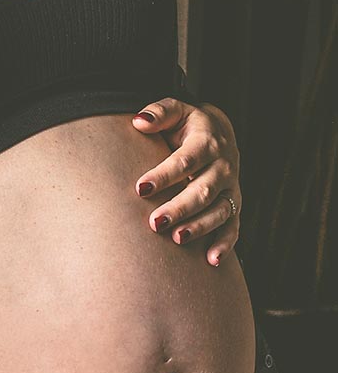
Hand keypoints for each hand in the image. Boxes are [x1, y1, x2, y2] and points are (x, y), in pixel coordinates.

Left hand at [131, 98, 240, 266]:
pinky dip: (224, 245)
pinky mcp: (233, 207)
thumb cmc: (187, 126)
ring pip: (218, 211)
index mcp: (207, 142)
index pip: (186, 160)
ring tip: (177, 239)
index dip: (164, 174)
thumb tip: (139, 121)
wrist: (219, 133)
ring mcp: (230, 189)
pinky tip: (211, 261)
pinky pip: (232, 228)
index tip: (141, 188)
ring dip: (199, 227)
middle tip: (155, 222)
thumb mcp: (176, 111)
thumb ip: (159, 113)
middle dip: (179, 208)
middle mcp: (223, 167)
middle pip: (202, 190)